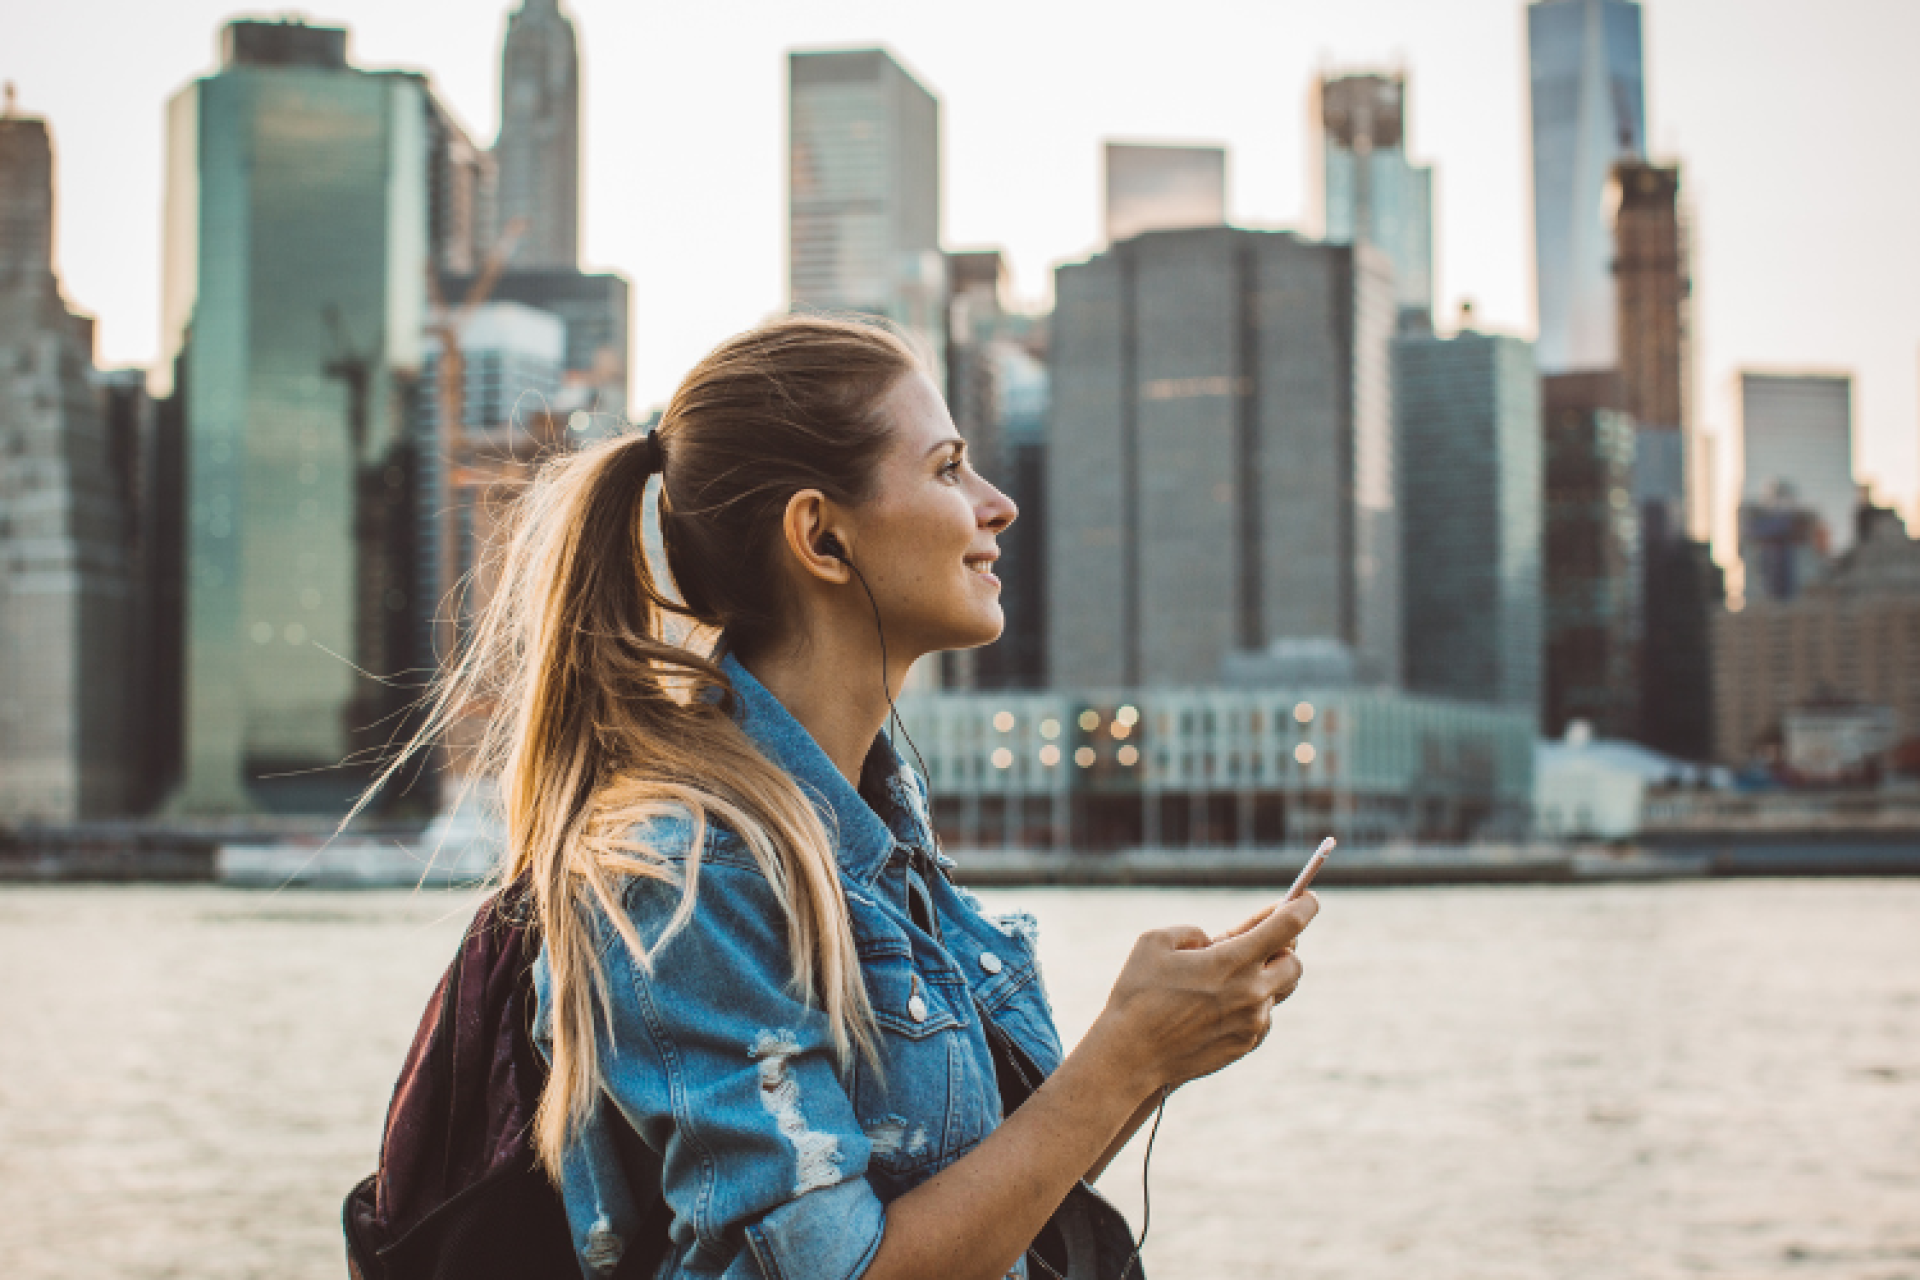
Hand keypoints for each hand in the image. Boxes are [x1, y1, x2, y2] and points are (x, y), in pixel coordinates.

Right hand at [1088, 894, 1316, 1096]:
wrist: (1131, 1056)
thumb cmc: (1138, 995)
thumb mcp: (1155, 942)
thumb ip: (1193, 932)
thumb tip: (1213, 941)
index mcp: (1232, 960)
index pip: (1287, 925)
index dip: (1304, 906)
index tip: (1309, 898)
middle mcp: (1251, 992)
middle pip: (1294, 962)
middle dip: (1282, 948)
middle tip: (1260, 942)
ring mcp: (1252, 1022)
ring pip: (1278, 991)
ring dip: (1264, 977)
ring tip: (1230, 975)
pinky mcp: (1246, 1044)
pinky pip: (1262, 1016)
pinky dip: (1250, 1004)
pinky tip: (1219, 1005)